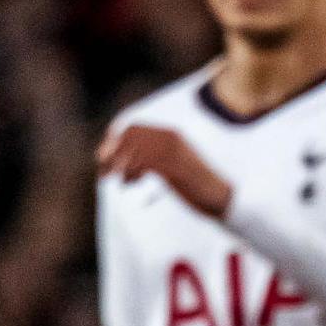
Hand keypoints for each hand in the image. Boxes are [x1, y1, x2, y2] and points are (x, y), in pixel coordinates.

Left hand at [98, 125, 232, 217]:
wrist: (221, 198)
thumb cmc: (198, 186)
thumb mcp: (175, 166)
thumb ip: (154, 159)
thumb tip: (124, 162)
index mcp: (172, 135)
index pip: (133, 127)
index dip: (114, 139)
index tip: (105, 156)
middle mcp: (170, 138)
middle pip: (128, 136)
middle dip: (111, 152)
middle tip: (104, 172)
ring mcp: (172, 151)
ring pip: (132, 150)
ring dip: (119, 165)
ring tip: (118, 180)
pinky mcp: (172, 167)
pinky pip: (141, 164)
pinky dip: (130, 173)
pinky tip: (131, 183)